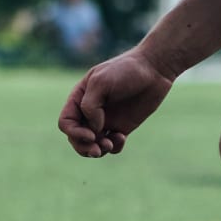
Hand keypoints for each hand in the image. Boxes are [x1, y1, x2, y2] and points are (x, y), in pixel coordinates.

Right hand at [58, 49, 174, 157]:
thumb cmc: (126, 71)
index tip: (91, 134)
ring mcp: (105, 121)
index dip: (74, 133)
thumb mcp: (101, 82)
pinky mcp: (121, 128)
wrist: (154, 70)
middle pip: (75, 138)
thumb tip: (94, 129)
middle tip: (97, 150)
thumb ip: (89, 106)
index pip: (66, 123)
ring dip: (98, 150)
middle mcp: (89, 112)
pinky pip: (112, 146)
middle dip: (83, 147)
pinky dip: (114, 147)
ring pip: (92, 145)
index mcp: (79, 99)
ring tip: (109, 145)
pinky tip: (121, 137)